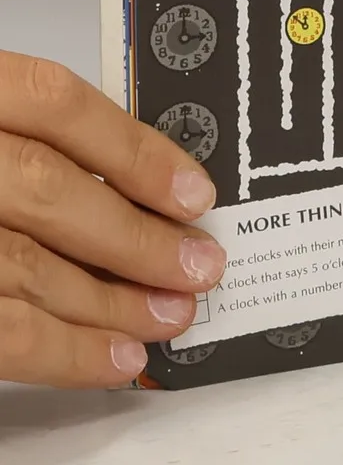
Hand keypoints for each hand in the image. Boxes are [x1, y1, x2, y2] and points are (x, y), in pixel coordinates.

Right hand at [0, 51, 224, 387]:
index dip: (135, 149)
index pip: (54, 105)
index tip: (193, 191)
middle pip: (47, 192)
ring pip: (21, 267)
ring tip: (169, 316)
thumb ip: (22, 145)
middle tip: (198, 266)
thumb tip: (133, 186)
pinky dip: (59, 351)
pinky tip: (110, 358)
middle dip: (134, 238)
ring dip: (109, 301)